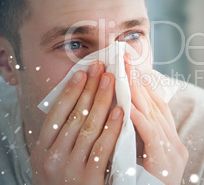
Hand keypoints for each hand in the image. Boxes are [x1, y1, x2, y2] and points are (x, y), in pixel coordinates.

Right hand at [30, 62, 123, 184]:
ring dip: (103, 101)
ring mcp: (69, 169)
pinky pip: (103, 147)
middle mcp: (52, 158)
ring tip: (113, 82)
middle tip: (103, 69)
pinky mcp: (89, 179)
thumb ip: (64, 135)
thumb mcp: (56, 159)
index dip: (71, 91)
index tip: (83, 72)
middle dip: (91, 89)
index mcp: (42, 150)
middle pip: (75, 116)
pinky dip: (112, 127)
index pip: (56, 114)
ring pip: (89, 128)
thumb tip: (79, 101)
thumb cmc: (66, 182)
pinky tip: (121, 110)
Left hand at [125, 54, 188, 184]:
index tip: (131, 70)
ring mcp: (173, 151)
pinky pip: (150, 134)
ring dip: (137, 93)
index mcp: (172, 142)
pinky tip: (127, 104)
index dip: (145, 87)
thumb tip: (125, 119)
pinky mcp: (165, 160)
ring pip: (153, 115)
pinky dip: (139, 117)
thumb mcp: (149, 160)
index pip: (158, 108)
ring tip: (124, 73)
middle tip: (126, 61)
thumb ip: (143, 140)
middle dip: (140, 82)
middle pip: (156, 105)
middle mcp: (176, 143)